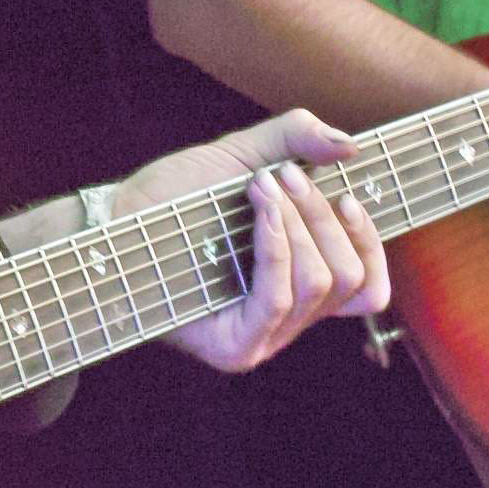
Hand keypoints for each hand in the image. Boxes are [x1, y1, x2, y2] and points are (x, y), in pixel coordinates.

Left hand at [114, 108, 388, 371]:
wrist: (118, 217)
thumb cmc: (176, 195)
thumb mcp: (243, 154)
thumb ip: (296, 140)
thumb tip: (352, 147)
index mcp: (300, 283)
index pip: (368, 288)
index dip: (370, 243)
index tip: (347, 196)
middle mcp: (287, 318)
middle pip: (349, 279)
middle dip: (323, 218)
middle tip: (284, 177)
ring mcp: (263, 338)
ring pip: (318, 284)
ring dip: (298, 224)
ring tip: (261, 186)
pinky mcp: (234, 347)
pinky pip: (277, 299)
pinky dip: (276, 247)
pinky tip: (261, 211)